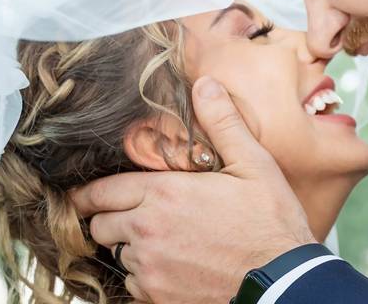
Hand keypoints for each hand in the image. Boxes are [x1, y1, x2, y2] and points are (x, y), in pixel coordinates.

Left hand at [71, 77, 315, 303]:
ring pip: (118, 254)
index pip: (101, 192)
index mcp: (165, 194)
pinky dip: (147, 273)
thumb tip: (205, 84)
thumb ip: (222, 123)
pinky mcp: (158, 296)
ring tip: (166, 237)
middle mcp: (148, 232)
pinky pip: (134, 282)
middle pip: (100, 225)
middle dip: (113, 217)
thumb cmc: (270, 219)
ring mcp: (151, 268)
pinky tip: (176, 262)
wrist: (281, 278)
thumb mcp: (253, 163)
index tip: (86, 193)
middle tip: (138, 212)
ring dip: (132, 245)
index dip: (90, 192)